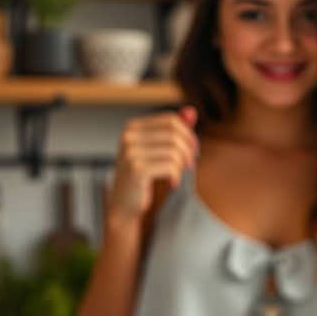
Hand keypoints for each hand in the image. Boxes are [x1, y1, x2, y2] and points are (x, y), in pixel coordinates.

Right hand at [108, 105, 197, 220]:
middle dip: (188, 150)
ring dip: (181, 166)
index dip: (187, 134)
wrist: (123, 204)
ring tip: (177, 176)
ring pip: (174, 151)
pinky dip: (176, 176)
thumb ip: (173, 131)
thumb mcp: (157, 150)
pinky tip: (172, 184)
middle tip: (190, 165)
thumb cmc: (142, 178)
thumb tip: (191, 111)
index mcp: (132, 127)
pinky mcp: (137, 169)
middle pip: (174, 134)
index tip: (193, 150)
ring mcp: (131, 152)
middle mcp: (129, 136)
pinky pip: (170, 166)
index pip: (170, 120)